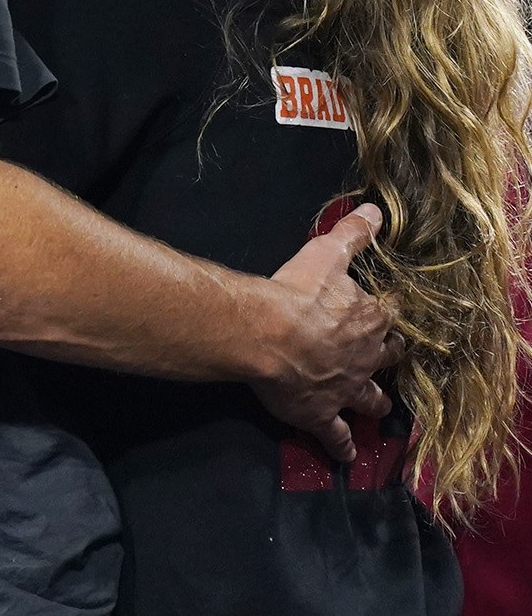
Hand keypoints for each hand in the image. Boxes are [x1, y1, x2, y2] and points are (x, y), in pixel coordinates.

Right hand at [250, 204, 400, 462]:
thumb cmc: (298, 291)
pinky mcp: (322, 415)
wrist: (270, 335)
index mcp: (370, 319)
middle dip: (389, 358)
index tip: (393, 311)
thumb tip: (376, 209)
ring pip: (370, 400)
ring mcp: (346, 390)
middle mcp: (366, 358)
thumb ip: (353, 233)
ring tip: (378, 408)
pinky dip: (341, 446)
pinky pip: (336, 436)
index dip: (392, 312)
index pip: (392, 314)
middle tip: (389, 357)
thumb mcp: (327, 253)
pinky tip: (345, 455)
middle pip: (388, 359)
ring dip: (374, 403)